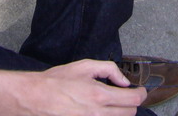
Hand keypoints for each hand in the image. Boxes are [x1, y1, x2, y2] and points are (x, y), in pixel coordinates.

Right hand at [17, 59, 145, 115]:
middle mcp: (98, 114)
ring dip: (120, 112)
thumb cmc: (57, 81)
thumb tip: (124, 81)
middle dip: (131, 103)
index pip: (133, 100)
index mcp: (100, 95)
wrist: (36, 98)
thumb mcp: (84, 66)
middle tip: (124, 95)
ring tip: (112, 103)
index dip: (141, 94)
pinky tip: (102, 110)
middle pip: (129, 113)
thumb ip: (109, 70)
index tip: (140, 90)